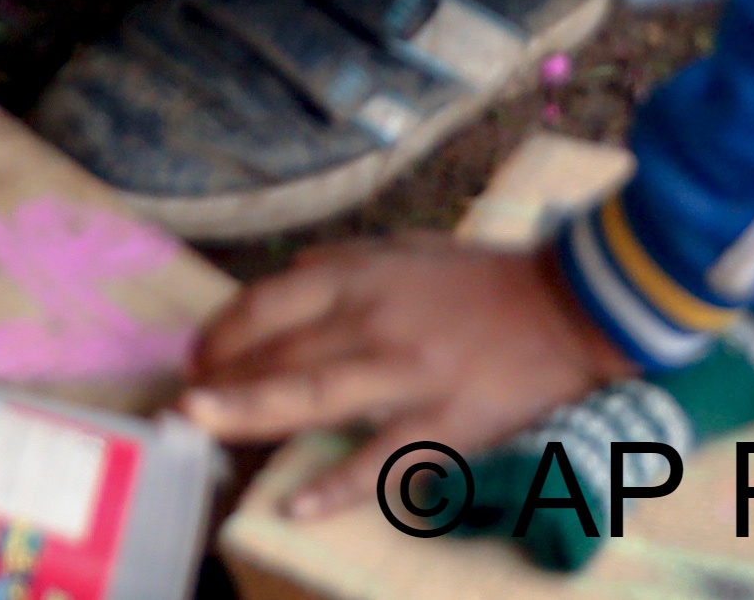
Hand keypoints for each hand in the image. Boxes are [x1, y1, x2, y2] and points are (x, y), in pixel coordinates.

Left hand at [179, 239, 626, 512]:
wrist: (570, 306)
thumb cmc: (483, 278)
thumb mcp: (406, 248)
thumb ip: (346, 265)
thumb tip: (292, 280)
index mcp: (363, 276)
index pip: (269, 301)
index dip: (224, 330)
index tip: (197, 357)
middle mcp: (375, 321)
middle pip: (280, 352)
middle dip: (222, 377)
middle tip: (182, 406)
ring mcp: (409, 375)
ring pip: (313, 396)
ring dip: (249, 410)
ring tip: (200, 423)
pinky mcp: (446, 423)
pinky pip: (384, 460)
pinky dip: (339, 485)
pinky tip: (296, 504)